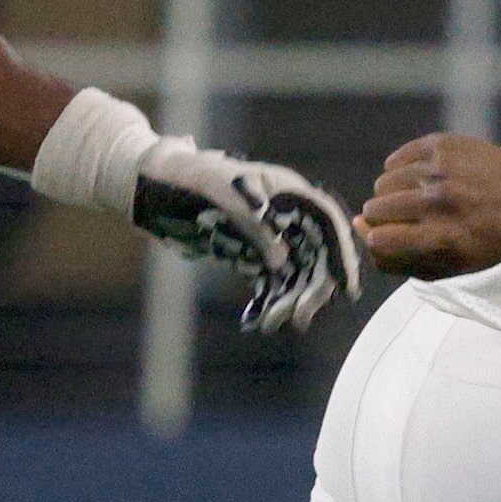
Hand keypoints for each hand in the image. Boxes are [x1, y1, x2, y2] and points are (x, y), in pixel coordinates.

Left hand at [133, 143, 361, 330]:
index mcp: (286, 189)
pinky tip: (258, 320)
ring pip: (294, 272)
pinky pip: (269, 280)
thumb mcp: (221, 194)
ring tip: (273, 323)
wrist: (153, 185)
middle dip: (311, 288)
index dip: (343, 253)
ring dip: (289, 299)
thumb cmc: (190, 178)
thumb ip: (253, 224)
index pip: (327, 220)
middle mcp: (285, 213)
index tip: (347, 287)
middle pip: (315, 253)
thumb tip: (281, 261)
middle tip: (299, 319)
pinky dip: (267, 300)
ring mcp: (269, 234)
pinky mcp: (251, 252)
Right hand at [358, 134, 500, 279]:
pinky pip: (395, 160)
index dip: (378, 241)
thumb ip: (400, 258)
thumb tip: (358, 230)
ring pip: (383, 183)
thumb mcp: (454, 265)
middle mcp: (441, 202)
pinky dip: (401, 171)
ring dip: (393, 194)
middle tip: (408, 218)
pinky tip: (423, 178)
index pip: (380, 241)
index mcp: (445, 239)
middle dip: (383, 218)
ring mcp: (441, 170)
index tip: (389, 238)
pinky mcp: (441, 144)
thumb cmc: (487, 236)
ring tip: (419, 198)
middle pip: (375, 210)